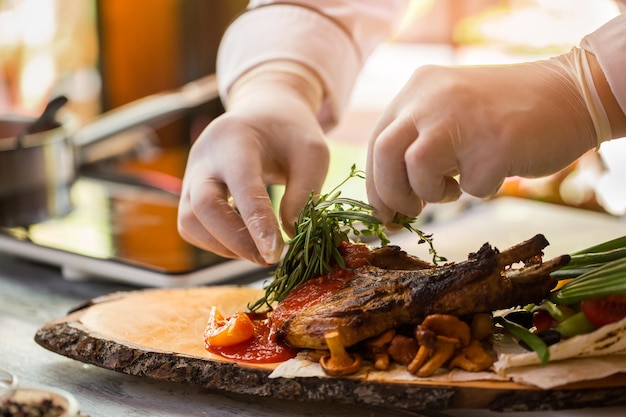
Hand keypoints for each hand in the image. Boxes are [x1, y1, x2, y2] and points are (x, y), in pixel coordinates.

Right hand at [178, 68, 328, 264]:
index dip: (256, 223)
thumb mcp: (312, 152)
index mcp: (236, 138)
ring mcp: (191, 173)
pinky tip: (244, 242)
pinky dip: (216, 243)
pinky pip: (191, 226)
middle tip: (268, 259)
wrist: (262, 113)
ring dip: (224, 246)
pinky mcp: (189, 191)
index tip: (275, 253)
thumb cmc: (290, 133)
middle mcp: (205, 156)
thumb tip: (290, 233)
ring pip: (190, 221)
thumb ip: (305, 191)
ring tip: (259, 252)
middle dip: (235, 241)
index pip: (241, 185)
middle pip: (203, 207)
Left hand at [366, 48, 605, 225]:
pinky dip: (481, 189)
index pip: (378, 142)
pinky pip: (471, 188)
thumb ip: (418, 138)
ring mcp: (463, 119)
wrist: (570, 94)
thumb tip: (387, 200)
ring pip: (417, 170)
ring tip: (455, 187)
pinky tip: (497, 169)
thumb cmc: (504, 113)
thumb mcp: (449, 109)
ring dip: (431, 192)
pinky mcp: (494, 145)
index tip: (383, 211)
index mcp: (418, 88)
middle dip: (390, 193)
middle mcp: (433, 98)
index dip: (376, 182)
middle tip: (409, 210)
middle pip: (386, 154)